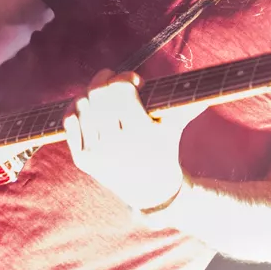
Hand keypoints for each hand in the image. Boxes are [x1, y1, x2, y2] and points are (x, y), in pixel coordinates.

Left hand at [62, 70, 201, 212]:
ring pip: (82, 104)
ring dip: (91, 91)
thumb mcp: (175, 128)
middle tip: (114, 78)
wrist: (152, 192)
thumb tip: (202, 89)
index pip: (120, 88)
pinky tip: (86, 104)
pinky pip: (69, 122)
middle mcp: (116, 144)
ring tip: (102, 92)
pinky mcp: (82, 160)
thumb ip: (185, 106)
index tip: (135, 80)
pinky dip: (75, 108)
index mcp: (141, 133)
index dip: (126, 77)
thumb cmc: (165, 151)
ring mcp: (96, 153)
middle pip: (98, 92)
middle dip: (106, 78)